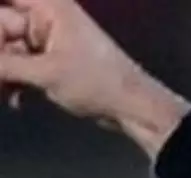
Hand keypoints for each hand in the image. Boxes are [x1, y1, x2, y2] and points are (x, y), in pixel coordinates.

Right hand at [0, 0, 188, 154]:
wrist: (132, 109)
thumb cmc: (98, 84)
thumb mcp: (45, 73)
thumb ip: (4, 64)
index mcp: (49, 7)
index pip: (8, 0)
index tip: (1, 48)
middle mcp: (47, 18)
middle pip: (1, 25)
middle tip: (1, 76)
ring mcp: (48, 40)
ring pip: (7, 49)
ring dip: (3, 72)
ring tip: (4, 91)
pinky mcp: (50, 61)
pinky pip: (19, 64)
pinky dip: (13, 80)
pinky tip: (15, 99)